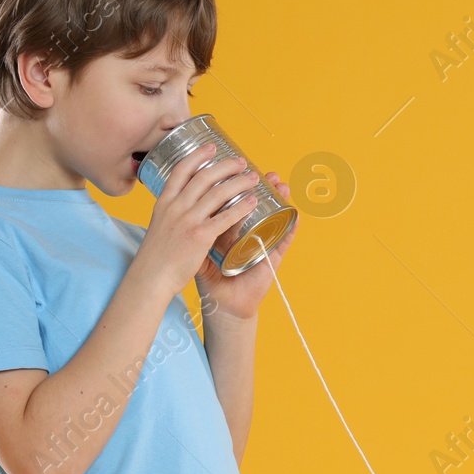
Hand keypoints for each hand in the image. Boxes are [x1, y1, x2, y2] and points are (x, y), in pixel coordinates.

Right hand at [135, 143, 267, 298]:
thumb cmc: (156, 257)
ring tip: (253, 178)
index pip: (181, 171)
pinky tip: (253, 202)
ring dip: (239, 182)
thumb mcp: (159, 226)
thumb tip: (181, 205)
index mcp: (164, 203)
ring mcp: (187, 220)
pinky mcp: (199, 236)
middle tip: (241, 161)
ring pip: (218, 193)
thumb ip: (171, 214)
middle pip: (204, 177)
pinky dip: (241, 208)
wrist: (150, 278)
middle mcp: (175, 207)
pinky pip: (225, 217)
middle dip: (225, 166)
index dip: (198, 156)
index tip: (211, 147)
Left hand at [194, 169, 298, 321]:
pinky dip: (291, 227)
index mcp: (229, 229)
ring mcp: (261, 243)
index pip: (234, 202)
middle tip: (259, 170)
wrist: (223, 306)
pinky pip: (283, 240)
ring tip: (280, 184)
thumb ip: (190, 234)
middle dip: (259, 186)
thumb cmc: (211, 280)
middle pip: (256, 204)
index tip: (234, 168)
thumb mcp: (197, 252)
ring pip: (273, 216)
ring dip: (279, 199)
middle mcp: (247, 233)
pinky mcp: (271, 258)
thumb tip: (177, 211)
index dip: (236, 184)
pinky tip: (296, 214)